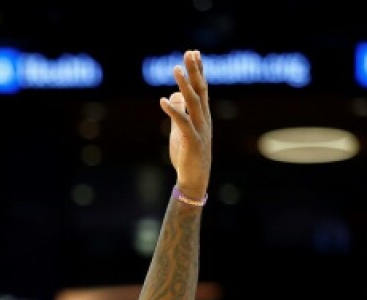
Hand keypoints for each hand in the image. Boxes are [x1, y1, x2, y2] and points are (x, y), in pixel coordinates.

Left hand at [160, 50, 211, 201]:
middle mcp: (203, 119)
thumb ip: (179, 112)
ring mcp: (199, 129)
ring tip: (175, 69)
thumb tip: (173, 95)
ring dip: (184, 85)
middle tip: (190, 52)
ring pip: (193, 103)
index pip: (202, 88)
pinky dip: (173, 111)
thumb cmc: (188, 156)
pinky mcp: (191, 141)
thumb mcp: (181, 130)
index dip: (199, 71)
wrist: (194, 180)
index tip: (194, 53)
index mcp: (202, 116)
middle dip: (195, 71)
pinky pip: (182, 123)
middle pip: (200, 90)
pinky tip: (163, 101)